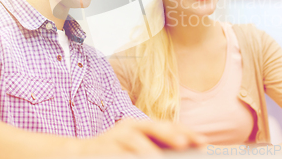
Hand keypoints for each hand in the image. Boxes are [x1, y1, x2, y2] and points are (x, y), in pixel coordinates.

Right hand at [80, 119, 206, 155]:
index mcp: (141, 126)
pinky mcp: (102, 148)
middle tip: (186, 143)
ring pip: (135, 141)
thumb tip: (185, 149)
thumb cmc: (116, 153)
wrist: (78, 155)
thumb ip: (158, 149)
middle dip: (170, 135)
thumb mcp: (138, 148)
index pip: (167, 126)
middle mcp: (129, 127)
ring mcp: (114, 137)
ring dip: (149, 151)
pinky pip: (118, 153)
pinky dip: (129, 157)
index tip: (203, 141)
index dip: (185, 132)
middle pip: (153, 127)